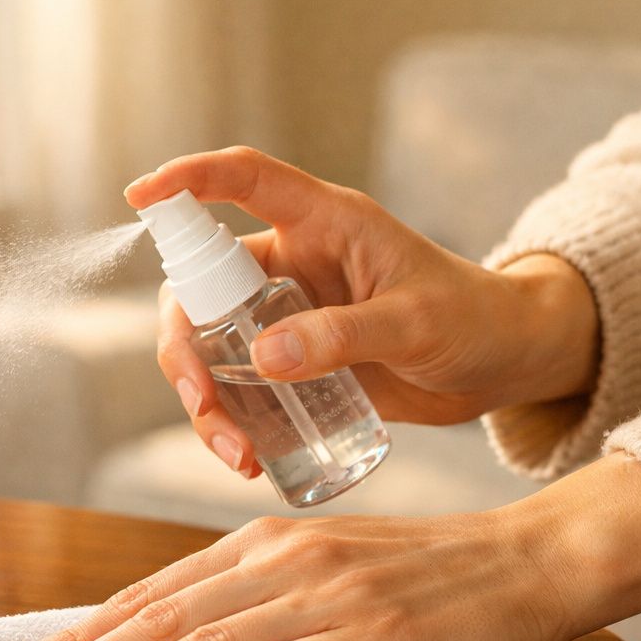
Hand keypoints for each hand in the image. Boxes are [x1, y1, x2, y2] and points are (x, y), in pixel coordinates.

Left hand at [0, 453, 640, 640]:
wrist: (530, 559)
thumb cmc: (427, 574)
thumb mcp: (326, 568)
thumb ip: (256, 596)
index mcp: (265, 543)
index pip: (154, 591)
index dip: (87, 629)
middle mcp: (282, 561)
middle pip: (160, 616)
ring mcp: (324, 596)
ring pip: (202, 640)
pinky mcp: (370, 636)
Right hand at [129, 146, 599, 476]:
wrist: (502, 363)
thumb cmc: (473, 319)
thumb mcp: (416, 323)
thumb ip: (344, 336)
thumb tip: (262, 359)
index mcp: (322, 224)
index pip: (243, 181)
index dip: (188, 180)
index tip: (138, 194)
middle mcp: (290, 266)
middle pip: (199, 291)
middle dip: (185, 352)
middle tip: (204, 404)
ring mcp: (284, 317)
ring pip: (209, 351)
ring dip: (205, 403)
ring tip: (237, 455)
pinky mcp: (291, 365)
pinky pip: (238, 390)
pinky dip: (231, 425)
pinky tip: (251, 461)